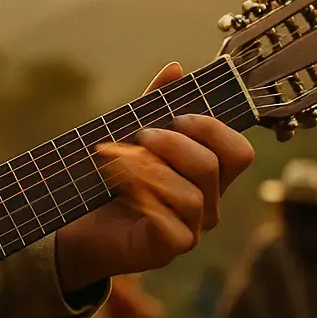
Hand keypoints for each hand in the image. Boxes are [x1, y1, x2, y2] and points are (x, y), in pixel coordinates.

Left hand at [55, 63, 254, 292]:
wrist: (78, 227)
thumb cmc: (109, 182)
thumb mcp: (130, 137)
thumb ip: (153, 106)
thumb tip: (175, 68)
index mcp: (207, 176)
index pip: (238, 152)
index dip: (213, 128)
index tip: (177, 117)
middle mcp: (208, 204)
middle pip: (214, 167)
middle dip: (175, 144)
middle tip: (141, 136)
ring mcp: (192, 230)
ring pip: (193, 195)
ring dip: (152, 170)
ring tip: (119, 161)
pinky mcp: (169, 249)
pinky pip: (172, 225)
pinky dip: (146, 201)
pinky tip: (122, 190)